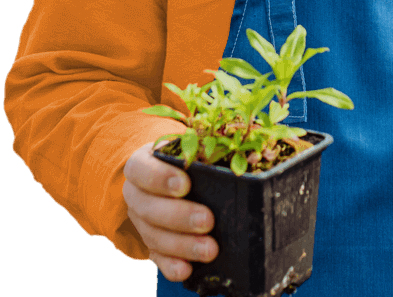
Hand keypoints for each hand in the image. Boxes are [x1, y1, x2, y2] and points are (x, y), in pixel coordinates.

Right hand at [123, 141, 218, 282]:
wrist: (166, 176)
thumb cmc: (182, 159)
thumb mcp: (186, 148)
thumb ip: (199, 151)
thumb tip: (233, 159)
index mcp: (140, 164)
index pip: (141, 170)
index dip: (161, 178)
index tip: (185, 185)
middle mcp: (135, 194)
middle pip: (149, 209)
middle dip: (180, 217)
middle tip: (207, 221)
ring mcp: (140, 222)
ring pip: (154, 237)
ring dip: (182, 246)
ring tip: (210, 250)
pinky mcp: (149, 244)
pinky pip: (157, 258)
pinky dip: (171, 266)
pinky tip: (187, 270)